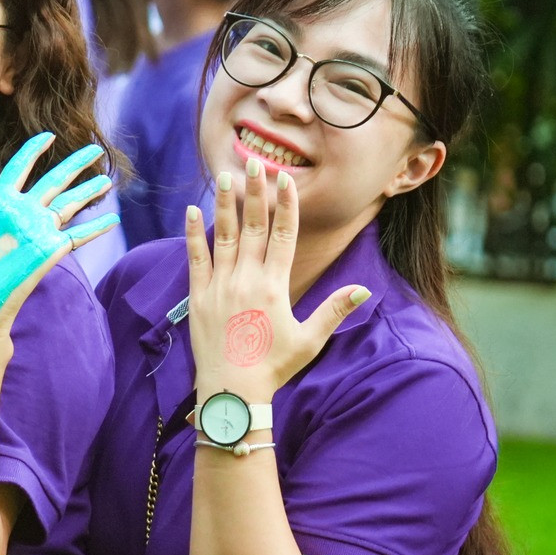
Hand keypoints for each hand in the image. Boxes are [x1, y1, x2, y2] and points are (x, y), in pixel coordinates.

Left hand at [0, 133, 116, 346]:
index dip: (33, 152)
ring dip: (88, 191)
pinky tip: (113, 219)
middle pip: (53, 183)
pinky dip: (95, 228)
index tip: (48, 136)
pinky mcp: (47, 253)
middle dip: (74, 166)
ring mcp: (36, 234)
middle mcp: (20, 217)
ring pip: (68, 204)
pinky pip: (76, 236)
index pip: (18, 171)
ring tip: (108, 178)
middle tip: (94, 150)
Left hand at [185, 159, 370, 402]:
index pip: (283, 235)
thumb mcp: (310, 339)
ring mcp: (219, 286)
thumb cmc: (273, 367)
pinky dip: (193, 234)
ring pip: (223, 236)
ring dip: (225, 204)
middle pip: (254, 227)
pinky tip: (192, 211)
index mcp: (275, 286)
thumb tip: (363, 290)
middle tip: (256, 162)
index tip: (285, 179)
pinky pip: (195, 258)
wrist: (232, 392)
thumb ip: (334, 310)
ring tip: (225, 175)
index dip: (285, 205)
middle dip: (256, 193)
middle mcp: (246, 279)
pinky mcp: (197, 296)